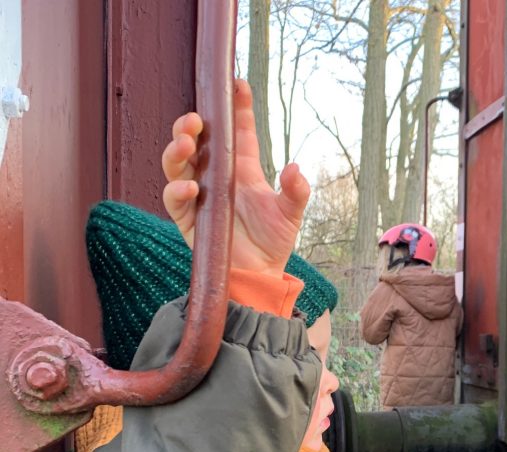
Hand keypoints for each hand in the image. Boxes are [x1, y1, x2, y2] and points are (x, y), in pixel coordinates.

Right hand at [161, 79, 310, 275]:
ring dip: (177, 150)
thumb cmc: (273, 242)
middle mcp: (216, 178)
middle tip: (196, 119)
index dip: (236, 107)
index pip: (236, 131)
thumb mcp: (290, 214)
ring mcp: (199, 196)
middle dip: (190, 125)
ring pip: (177, 164)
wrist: (260, 276)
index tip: (237, 84)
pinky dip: (178, 190)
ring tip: (187, 143)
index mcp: (241, 170)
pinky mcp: (189, 219)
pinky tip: (192, 187)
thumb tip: (295, 169)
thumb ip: (295, 192)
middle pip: (195, 141)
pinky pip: (174, 200)